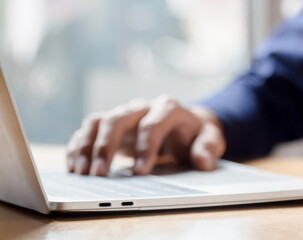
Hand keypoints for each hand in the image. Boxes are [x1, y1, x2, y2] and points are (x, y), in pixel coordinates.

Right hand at [66, 95, 225, 175]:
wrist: (186, 125)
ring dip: (87, 145)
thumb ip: (209, 148)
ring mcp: (124, 114)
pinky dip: (78, 145)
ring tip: (81, 172)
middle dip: (107, 146)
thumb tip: (203, 161)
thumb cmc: (196, 134)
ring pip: (99, 121)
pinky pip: (88, 129)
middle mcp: (142, 107)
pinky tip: (74, 165)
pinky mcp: (110, 124)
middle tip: (100, 174)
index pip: (153, 124)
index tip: (140, 171)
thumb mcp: (211, 139)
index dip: (146, 147)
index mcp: (168, 108)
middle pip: (118, 118)